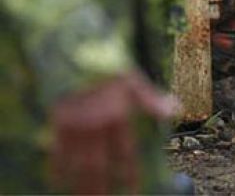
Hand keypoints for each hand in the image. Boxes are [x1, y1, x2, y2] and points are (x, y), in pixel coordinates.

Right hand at [49, 71, 178, 193]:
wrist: (78, 52)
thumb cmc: (110, 69)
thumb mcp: (134, 82)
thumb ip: (153, 100)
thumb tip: (177, 110)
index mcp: (118, 116)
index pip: (125, 153)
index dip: (129, 174)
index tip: (133, 191)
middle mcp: (97, 124)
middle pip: (97, 165)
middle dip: (101, 187)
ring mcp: (76, 125)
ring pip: (76, 163)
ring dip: (79, 184)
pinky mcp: (59, 122)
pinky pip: (57, 151)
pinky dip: (58, 167)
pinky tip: (59, 182)